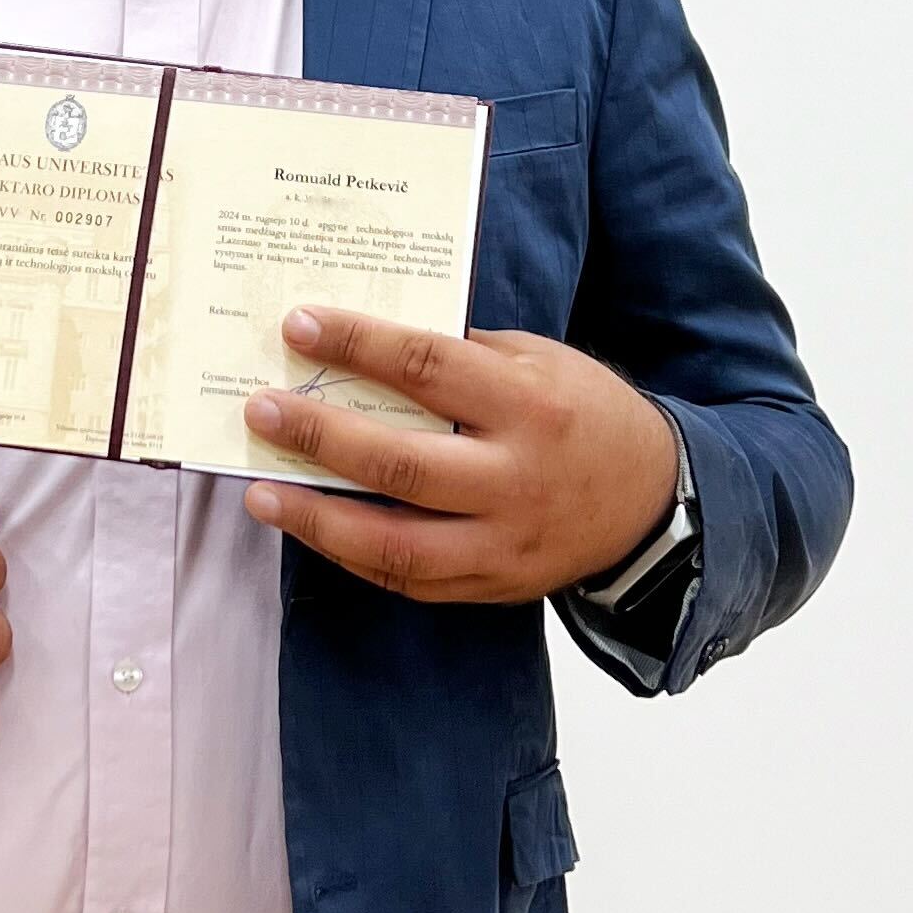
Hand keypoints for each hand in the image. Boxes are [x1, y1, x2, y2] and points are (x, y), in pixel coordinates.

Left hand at [239, 307, 677, 603]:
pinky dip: (353, 557)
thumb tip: (366, 348)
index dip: (359, 345)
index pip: (429, 368)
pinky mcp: (494, 586)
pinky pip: (410, 581)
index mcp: (530, 405)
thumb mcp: (540, 361)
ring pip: (396, 544)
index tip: (299, 326)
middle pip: (401, 463)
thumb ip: (463, 358)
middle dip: (319, 435)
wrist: (653, 501)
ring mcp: (504, 543)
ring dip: (318, 521)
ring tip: (260, 494)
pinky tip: (312, 530)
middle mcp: (515, 479)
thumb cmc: (584, 412)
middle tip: (260, 410)